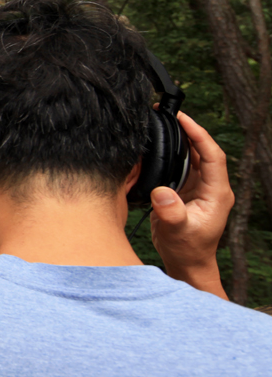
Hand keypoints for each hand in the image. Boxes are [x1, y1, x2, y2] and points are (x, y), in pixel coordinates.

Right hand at [149, 112, 233, 299]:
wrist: (187, 262)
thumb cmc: (187, 249)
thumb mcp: (178, 231)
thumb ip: (171, 212)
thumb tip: (162, 192)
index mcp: (217, 192)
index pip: (213, 155)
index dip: (200, 134)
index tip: (183, 119)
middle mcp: (211, 187)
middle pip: (204, 150)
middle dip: (189, 130)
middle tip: (168, 114)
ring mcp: (200, 188)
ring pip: (193, 156)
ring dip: (180, 140)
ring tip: (163, 124)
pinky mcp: (187, 191)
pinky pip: (182, 166)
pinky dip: (172, 153)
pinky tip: (159, 146)